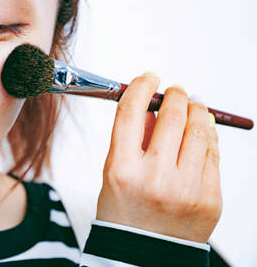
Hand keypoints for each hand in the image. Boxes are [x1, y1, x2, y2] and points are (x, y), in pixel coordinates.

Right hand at [96, 72, 221, 242]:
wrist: (142, 256)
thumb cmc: (123, 214)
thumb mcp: (113, 174)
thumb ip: (131, 139)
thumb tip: (150, 109)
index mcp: (122, 170)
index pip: (130, 113)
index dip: (141, 88)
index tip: (148, 78)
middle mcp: (155, 178)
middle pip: (171, 118)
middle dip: (175, 96)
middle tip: (175, 91)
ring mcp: (186, 190)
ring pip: (199, 132)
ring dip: (197, 112)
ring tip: (193, 107)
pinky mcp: (210, 199)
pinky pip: (214, 156)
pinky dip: (208, 138)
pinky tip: (202, 132)